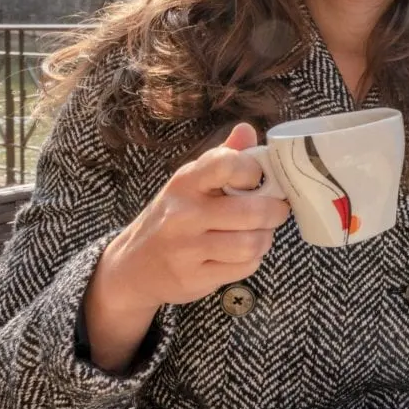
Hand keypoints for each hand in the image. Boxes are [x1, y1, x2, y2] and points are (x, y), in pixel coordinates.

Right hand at [83, 123, 289, 369]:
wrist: (133, 265)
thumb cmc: (173, 214)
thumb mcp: (191, 181)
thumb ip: (223, 156)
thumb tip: (247, 129)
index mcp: (186, 181)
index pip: (228, 164)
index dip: (253, 170)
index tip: (257, 179)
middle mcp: (184, 214)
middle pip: (253, 211)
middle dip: (275, 211)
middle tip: (276, 210)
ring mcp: (187, 249)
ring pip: (252, 243)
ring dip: (264, 238)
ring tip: (258, 233)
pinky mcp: (194, 278)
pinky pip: (244, 267)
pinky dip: (252, 260)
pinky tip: (241, 253)